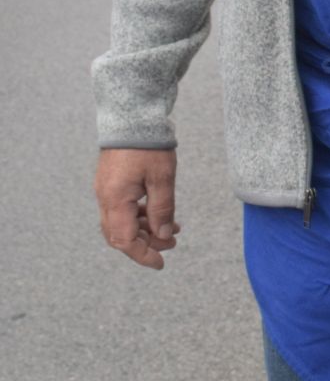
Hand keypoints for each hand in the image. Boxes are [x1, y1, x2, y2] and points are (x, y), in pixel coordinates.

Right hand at [96, 148, 179, 269]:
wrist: (132, 116)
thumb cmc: (148, 145)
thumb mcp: (162, 179)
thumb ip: (162, 209)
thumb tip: (163, 235)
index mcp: (115, 200)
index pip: (125, 240)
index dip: (143, 255)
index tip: (161, 263)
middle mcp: (105, 198)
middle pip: (120, 235)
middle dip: (145, 244)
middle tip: (172, 244)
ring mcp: (106, 191)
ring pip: (121, 223)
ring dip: (145, 230)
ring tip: (172, 229)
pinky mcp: (111, 183)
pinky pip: (122, 209)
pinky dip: (140, 216)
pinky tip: (159, 213)